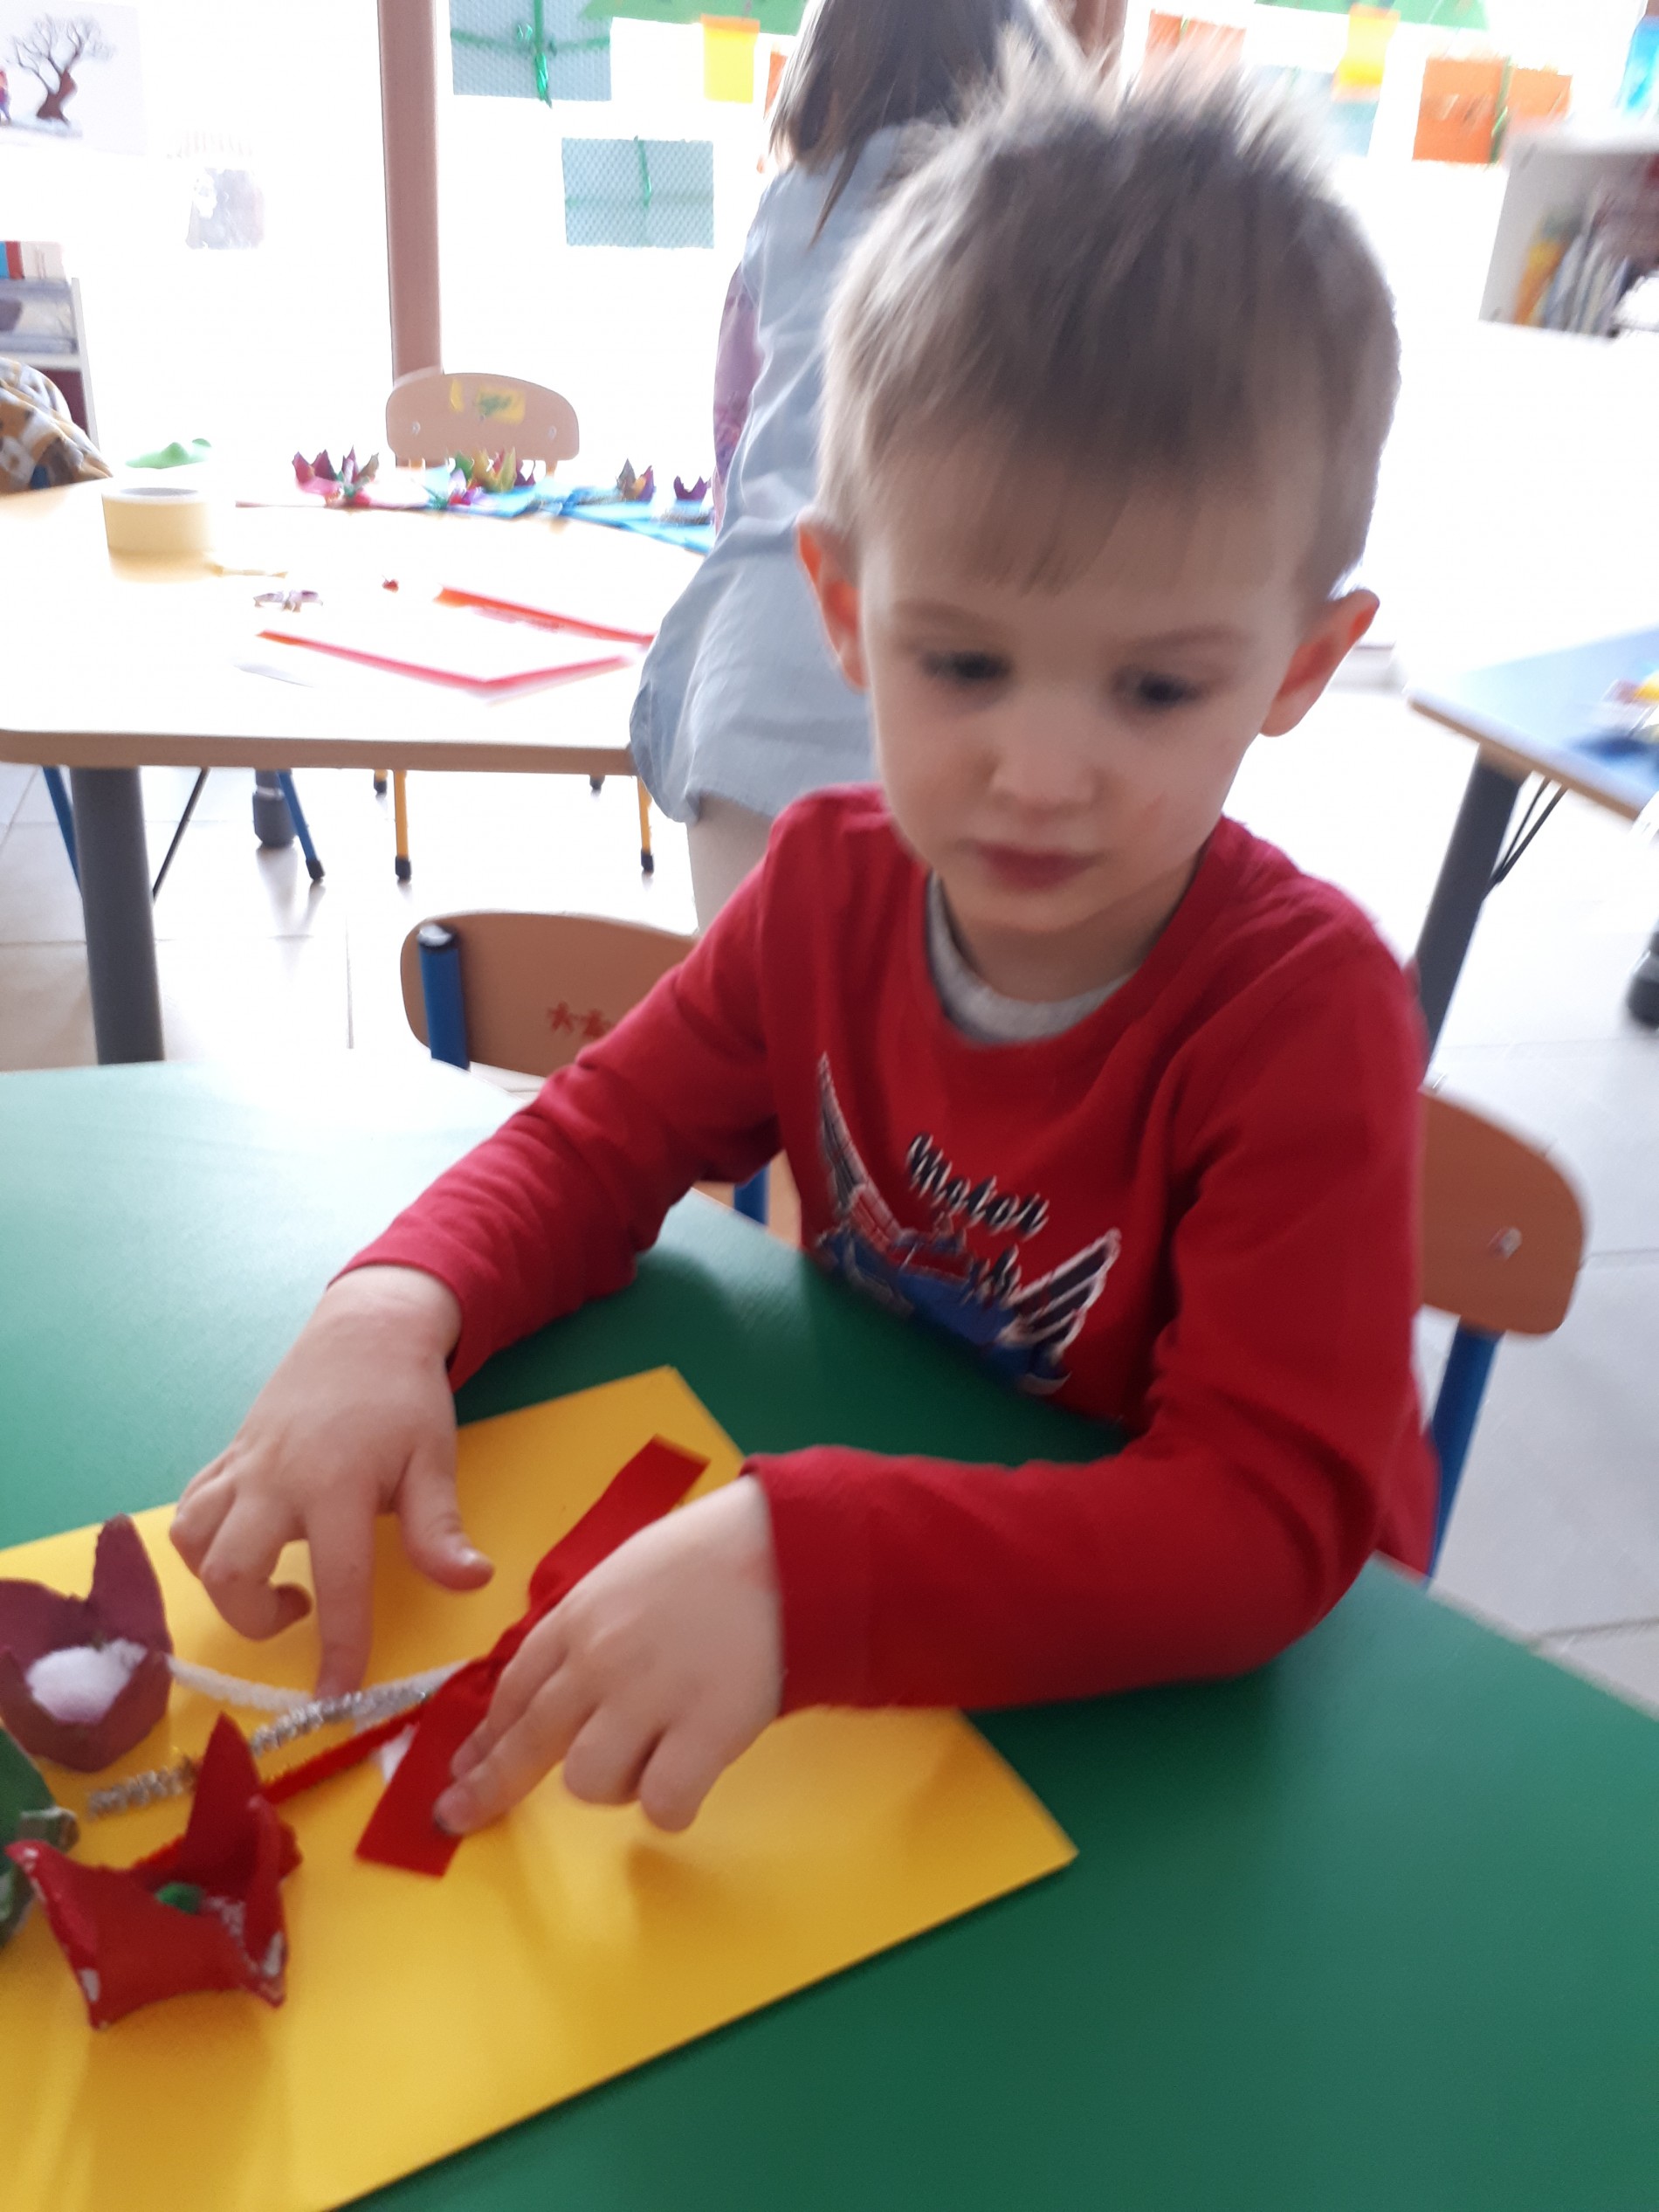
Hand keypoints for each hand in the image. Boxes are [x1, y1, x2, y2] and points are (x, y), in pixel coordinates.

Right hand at [171, 1266, 490, 1695]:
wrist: (364, 1329)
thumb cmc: (406, 1398)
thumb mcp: (435, 1459)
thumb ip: (439, 1528)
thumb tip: (471, 1582)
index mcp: (336, 1484)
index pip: (337, 1583)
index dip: (338, 1647)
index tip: (336, 1697)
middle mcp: (275, 1478)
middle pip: (227, 1570)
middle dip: (252, 1618)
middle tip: (300, 1611)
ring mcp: (243, 1465)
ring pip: (191, 1539)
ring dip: (220, 1580)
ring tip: (273, 1578)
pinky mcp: (227, 1455)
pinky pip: (189, 1507)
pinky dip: (202, 1539)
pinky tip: (245, 1543)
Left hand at [434, 1477, 781, 1835]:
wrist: (788, 1549)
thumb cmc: (711, 1553)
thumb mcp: (626, 1573)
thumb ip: (588, 1628)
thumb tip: (556, 1689)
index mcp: (580, 1617)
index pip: (512, 1690)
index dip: (485, 1737)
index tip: (465, 1766)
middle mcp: (601, 1662)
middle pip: (528, 1743)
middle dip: (488, 1788)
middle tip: (460, 1815)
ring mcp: (650, 1699)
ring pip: (588, 1782)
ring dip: (612, 1782)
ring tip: (651, 1755)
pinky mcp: (705, 1733)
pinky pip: (661, 1803)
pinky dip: (669, 1804)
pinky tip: (686, 1781)